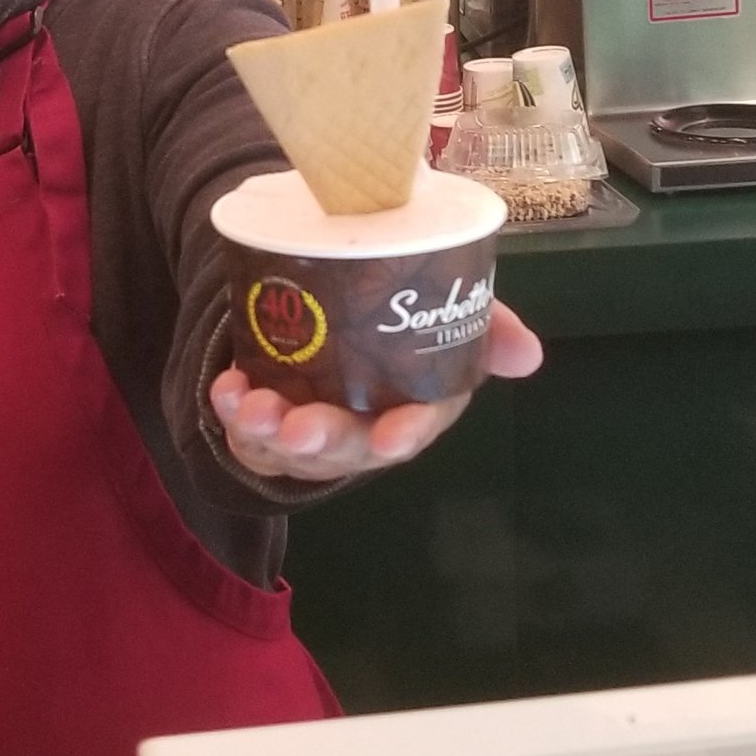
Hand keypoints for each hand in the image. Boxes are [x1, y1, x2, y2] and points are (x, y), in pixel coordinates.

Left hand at [211, 298, 541, 487]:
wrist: (334, 309)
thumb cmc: (396, 322)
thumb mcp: (441, 312)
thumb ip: (482, 324)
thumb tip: (530, 354)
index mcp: (411, 404)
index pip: (415, 426)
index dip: (407, 433)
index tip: (394, 438)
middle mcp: (362, 426)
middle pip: (347, 444)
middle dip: (325, 439)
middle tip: (300, 427)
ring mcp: (312, 428)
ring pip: (291, 445)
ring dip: (269, 429)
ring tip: (250, 406)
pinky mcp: (268, 423)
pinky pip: (247, 428)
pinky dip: (233, 410)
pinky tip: (226, 389)